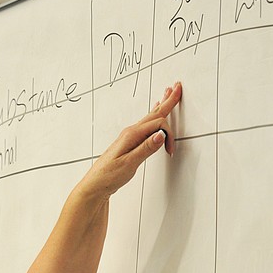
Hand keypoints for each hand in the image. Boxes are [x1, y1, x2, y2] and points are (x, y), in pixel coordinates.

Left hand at [78, 81, 181, 201]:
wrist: (95, 185)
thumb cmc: (108, 176)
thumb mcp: (129, 164)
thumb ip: (146, 149)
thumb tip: (161, 135)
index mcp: (131, 135)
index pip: (157, 124)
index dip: (168, 135)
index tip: (170, 150)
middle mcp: (130, 133)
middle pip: (154, 114)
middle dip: (168, 101)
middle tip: (177, 88)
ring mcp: (129, 137)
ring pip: (149, 118)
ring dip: (161, 106)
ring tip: (168, 95)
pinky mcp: (129, 143)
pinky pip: (145, 125)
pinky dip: (153, 117)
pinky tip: (153, 114)